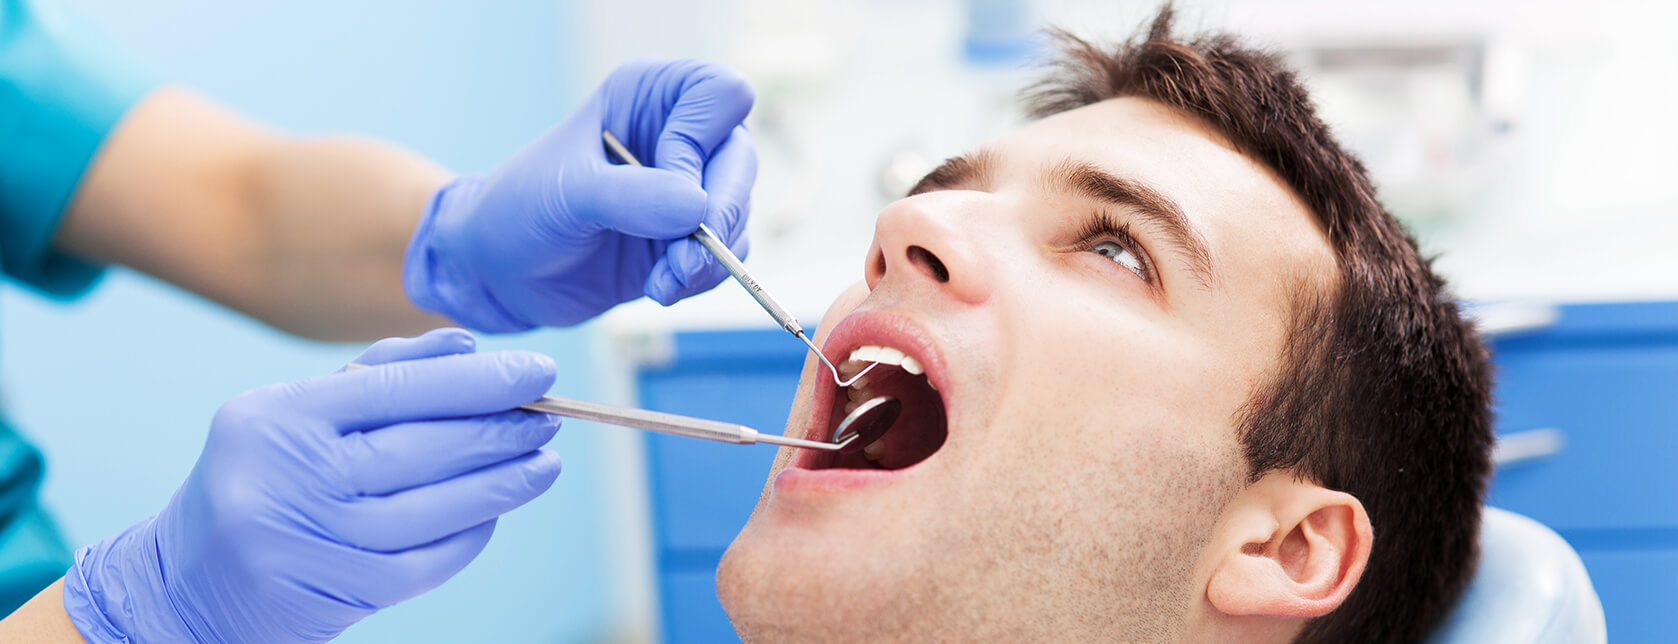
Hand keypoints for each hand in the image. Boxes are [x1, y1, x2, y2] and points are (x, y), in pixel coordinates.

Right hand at [63, 328, 561, 642]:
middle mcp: (290, 477)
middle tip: (551, 416)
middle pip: (424, 448)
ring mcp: (312, 541)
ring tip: (544, 463)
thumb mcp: (300, 412)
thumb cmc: (265, 476)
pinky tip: (497, 509)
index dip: (479, 381)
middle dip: (501, 430)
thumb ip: (384, 373)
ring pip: (436, 508)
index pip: (399, 389)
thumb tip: (468, 344)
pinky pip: (429, 560)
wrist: (186, 581)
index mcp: (278, 417)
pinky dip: (472, 532)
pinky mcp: (336, 593)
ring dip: (503, 484)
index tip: (539, 371)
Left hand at [404, 58, 756, 331]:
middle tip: (684, 260)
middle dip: (719, 215)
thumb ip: (631, 196)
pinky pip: (728, 254)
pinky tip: (660, 288)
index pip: (720, 96)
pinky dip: (702, 278)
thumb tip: (698, 210)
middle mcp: (679, 134)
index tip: (665, 188)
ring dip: (708, 257)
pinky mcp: (690, 237)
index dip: (700, 144)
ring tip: (662, 282)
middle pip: (741, 160)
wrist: (501, 271)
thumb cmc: (520, 208)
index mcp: (651, 96)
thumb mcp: (567, 193)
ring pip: (739, 213)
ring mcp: (689, 188)